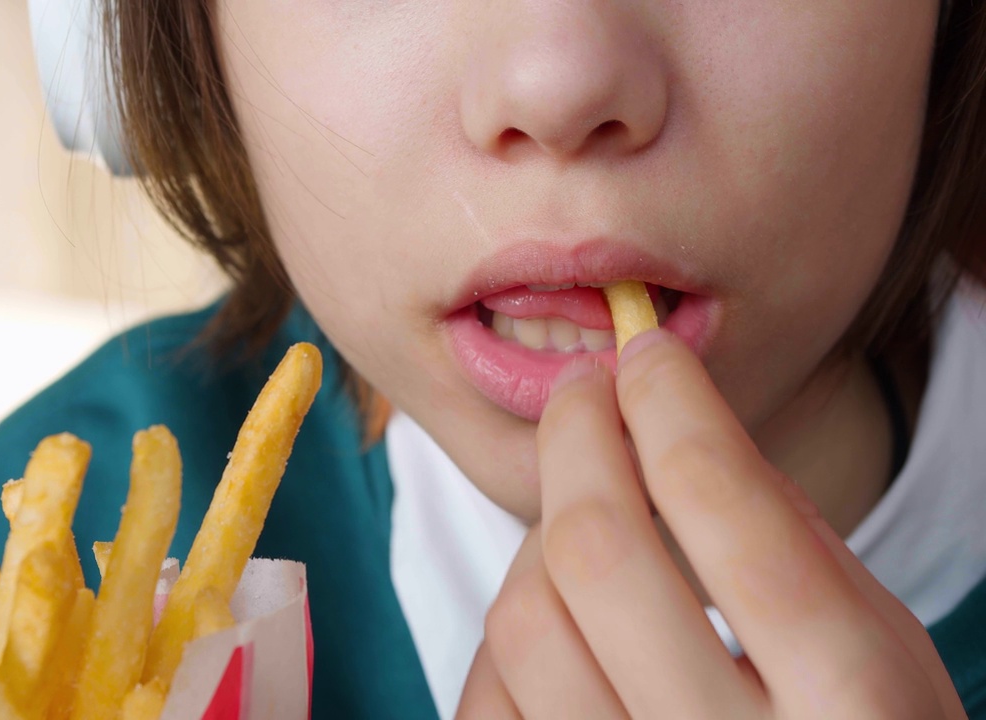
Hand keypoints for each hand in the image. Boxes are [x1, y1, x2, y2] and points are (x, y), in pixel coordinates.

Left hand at [457, 329, 965, 718]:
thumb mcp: (883, 650)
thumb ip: (795, 543)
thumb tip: (677, 419)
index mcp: (851, 707)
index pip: (724, 509)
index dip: (669, 404)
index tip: (646, 353)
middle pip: (598, 554)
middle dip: (579, 440)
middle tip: (586, 393)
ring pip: (524, 623)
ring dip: (541, 538)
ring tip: (583, 514)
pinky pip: (488, 697)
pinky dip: (515, 633)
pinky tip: (561, 611)